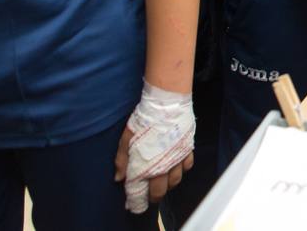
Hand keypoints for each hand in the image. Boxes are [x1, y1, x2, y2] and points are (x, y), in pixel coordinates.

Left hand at [114, 82, 194, 212]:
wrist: (167, 104)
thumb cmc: (145, 119)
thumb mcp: (127, 137)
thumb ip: (122, 159)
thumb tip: (119, 177)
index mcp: (147, 164)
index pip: (141, 189)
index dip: (137, 198)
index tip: (134, 202)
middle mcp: (164, 165)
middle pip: (160, 190)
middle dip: (154, 197)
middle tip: (150, 197)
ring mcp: (178, 157)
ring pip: (175, 180)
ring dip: (169, 185)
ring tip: (163, 184)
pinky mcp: (188, 148)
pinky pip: (187, 166)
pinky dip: (182, 171)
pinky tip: (177, 168)